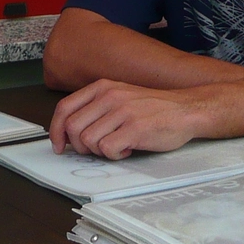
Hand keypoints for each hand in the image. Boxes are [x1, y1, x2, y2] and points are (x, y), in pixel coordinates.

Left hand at [49, 79, 204, 159]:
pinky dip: (115, 155)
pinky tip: (128, 149)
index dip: (56, 130)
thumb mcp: (121, 96)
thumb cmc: (154, 108)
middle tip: (97, 149)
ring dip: (100, 151)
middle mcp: (110, 96)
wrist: (187, 109)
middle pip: (73, 128)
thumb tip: (70, 130)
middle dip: (80, 146)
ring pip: (88, 141)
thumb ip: (97, 108)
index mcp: (103, 87)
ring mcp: (122, 112)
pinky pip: (107, 149)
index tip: (59, 145)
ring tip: (118, 145)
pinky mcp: (135, 128)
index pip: (64, 108)